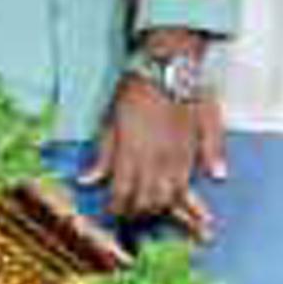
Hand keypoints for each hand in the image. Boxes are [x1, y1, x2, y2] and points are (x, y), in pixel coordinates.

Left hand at [83, 74, 218, 236]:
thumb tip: (87, 181)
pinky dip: (188, 198)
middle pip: (148, 201)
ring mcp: (178, 158)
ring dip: (161, 208)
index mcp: (131, 154)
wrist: (169, 69)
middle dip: (137, 212)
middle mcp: (157, 161)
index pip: (122, 194)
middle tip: (130, 214)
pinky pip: (190, 182)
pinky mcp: (195, 151)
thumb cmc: (136, 90)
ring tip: (154, 210)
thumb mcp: (110, 120)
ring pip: (171, 197)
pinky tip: (187, 205)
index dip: (116, 208)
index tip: (112, 210)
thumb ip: (103, 154)